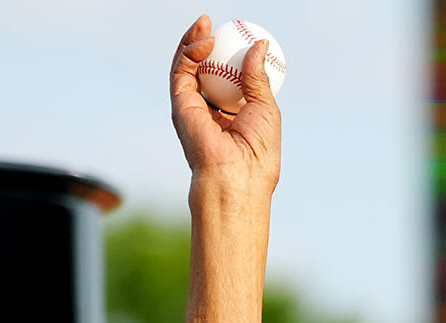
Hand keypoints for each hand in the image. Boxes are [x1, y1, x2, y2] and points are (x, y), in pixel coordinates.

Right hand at [169, 15, 281, 195]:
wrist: (237, 175)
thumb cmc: (258, 151)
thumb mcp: (265, 107)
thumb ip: (257, 77)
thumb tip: (260, 45)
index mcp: (230, 112)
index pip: (225, 76)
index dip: (227, 54)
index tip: (236, 35)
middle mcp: (208, 109)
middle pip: (202, 68)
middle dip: (204, 43)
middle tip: (214, 23)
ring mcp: (192, 107)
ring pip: (187, 67)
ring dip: (193, 42)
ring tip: (205, 25)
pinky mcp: (180, 105)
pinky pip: (181, 72)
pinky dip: (190, 54)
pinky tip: (204, 42)